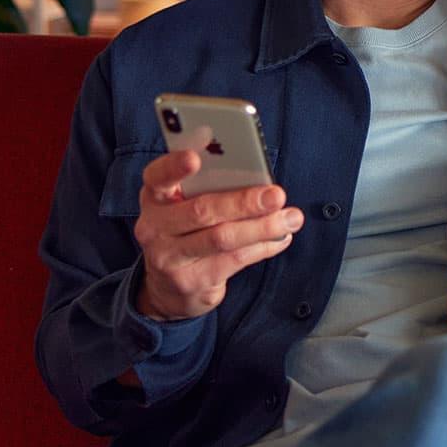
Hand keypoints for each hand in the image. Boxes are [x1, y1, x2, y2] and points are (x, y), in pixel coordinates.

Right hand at [133, 140, 302, 320]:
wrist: (166, 288)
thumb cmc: (186, 232)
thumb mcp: (185, 207)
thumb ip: (210, 190)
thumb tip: (260, 181)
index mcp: (155, 197)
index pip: (157, 177)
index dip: (174, 166)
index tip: (196, 158)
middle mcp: (155, 227)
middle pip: (201, 211)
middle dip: (243, 202)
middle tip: (276, 195)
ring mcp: (169, 258)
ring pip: (222, 239)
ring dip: (262, 227)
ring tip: (291, 218)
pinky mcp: (191, 281)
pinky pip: (234, 261)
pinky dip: (263, 247)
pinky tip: (282, 237)